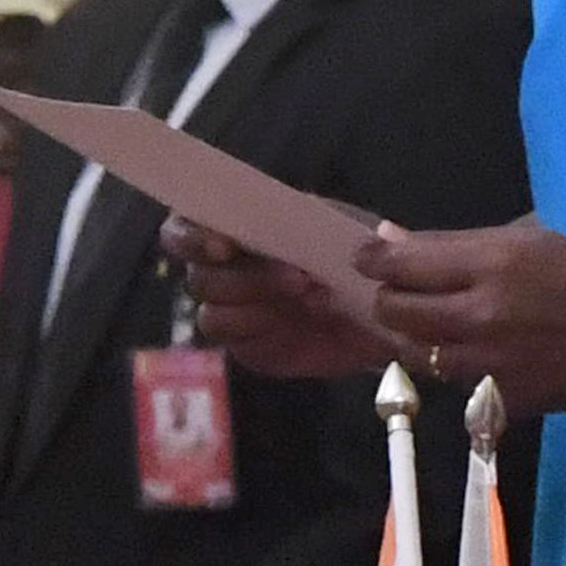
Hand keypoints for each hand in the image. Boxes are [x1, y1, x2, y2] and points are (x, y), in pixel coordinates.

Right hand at [166, 223, 395, 378]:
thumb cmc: (359, 258)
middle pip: (198, 275)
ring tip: (309, 294)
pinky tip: (291, 322)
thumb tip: (351, 225)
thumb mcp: (356, 231)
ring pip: (211, 310)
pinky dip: (257, 327)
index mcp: (239, 225)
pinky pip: (229, 336)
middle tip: (299, 276)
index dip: (193, 235)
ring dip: (256, 301)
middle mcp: (224, 267)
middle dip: (245, 276)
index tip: (224, 245)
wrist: (379, 313)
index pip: (186, 224)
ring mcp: (232, 308)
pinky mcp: (245, 342)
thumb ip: (341, 224)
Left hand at [346, 218, 565, 418]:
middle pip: (396, 312)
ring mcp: (486, 363)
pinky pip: (451, 383)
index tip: (367, 259)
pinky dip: (452, 368)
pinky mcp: (497, 400)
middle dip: (390, 299)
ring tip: (433, 326)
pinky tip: (471, 355)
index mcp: (492, 262)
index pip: (400, 264)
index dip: (374, 260)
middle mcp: (480, 314)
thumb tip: (392, 240)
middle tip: (402, 294)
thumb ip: (456, 245)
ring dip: (415, 338)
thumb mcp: (529, 240)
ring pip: (415, 354)